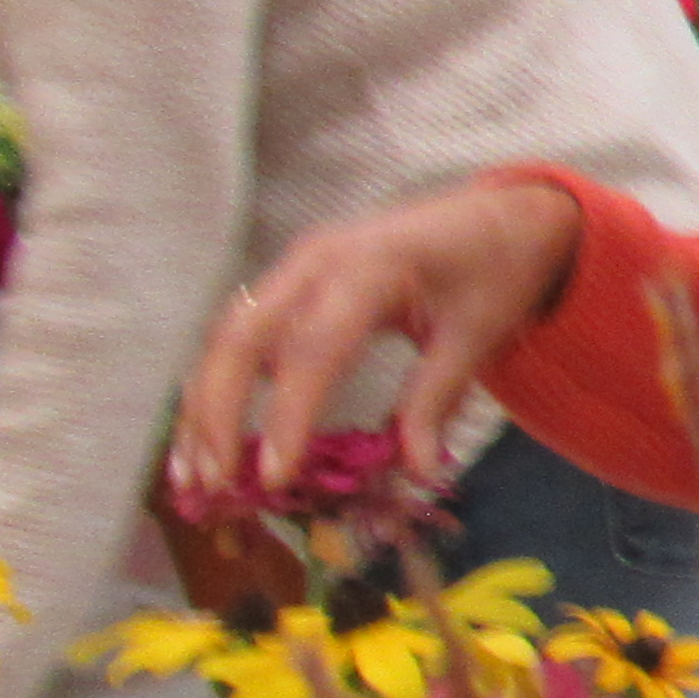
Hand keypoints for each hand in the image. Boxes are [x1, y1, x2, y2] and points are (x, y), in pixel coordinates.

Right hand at [183, 179, 584, 489]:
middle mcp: (316, 259)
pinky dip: (220, 385)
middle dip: (217, 412)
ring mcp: (297, 267)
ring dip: (203, 404)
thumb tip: (416, 472)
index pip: (313, 349)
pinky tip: (211, 439)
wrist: (505, 212)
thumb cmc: (496, 266)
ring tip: (194, 477)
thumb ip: (438, 399)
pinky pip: (244, 333)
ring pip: (228, 335)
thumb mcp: (480, 332)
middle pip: (242, 336)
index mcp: (368, 265)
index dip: (289, 416)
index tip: (274, 478)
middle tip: (215, 486)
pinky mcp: (293, 281)